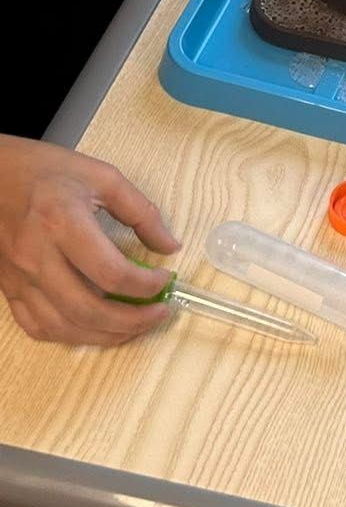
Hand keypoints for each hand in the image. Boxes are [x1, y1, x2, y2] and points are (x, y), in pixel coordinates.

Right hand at [0, 137, 177, 346]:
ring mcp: (20, 277)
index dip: (146, 285)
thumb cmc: (44, 171)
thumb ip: (141, 212)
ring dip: (105, 335)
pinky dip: (69, 336)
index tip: (165, 281)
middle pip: (87, 310)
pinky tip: (93, 327)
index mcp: (63, 224)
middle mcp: (38, 257)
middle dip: (132, 321)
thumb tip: (169, 245)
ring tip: (134, 326)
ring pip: (63, 327)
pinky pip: (37, 326)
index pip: (111, 273)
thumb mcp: (102, 177)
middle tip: (159, 314)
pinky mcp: (9, 288)